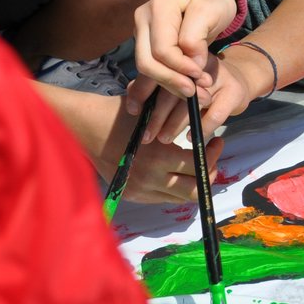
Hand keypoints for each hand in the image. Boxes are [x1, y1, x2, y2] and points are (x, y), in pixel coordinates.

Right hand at [45, 85, 222, 204]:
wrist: (85, 129)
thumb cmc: (122, 113)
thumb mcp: (154, 107)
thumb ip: (180, 112)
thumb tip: (209, 105)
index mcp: (159, 156)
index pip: (199, 167)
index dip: (212, 155)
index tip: (217, 140)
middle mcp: (151, 179)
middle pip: (194, 190)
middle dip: (208, 172)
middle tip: (210, 153)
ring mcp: (140, 191)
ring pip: (180, 197)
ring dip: (193, 180)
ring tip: (196, 160)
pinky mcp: (133, 195)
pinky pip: (163, 197)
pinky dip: (175, 185)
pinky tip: (176, 167)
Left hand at [126, 51, 255, 145]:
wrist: (243, 78)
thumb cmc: (204, 83)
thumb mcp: (181, 79)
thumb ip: (157, 84)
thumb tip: (131, 96)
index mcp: (185, 56)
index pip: (160, 73)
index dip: (144, 92)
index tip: (133, 113)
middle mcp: (201, 62)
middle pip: (175, 88)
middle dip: (158, 114)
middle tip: (147, 135)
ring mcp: (219, 76)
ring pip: (193, 102)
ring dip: (176, 123)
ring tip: (163, 138)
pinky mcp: (234, 92)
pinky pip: (215, 114)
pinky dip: (201, 127)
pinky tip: (191, 136)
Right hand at [132, 0, 237, 98]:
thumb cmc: (212, 2)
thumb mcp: (212, 12)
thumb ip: (197, 38)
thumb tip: (191, 65)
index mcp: (158, 8)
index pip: (162, 49)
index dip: (180, 67)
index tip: (202, 77)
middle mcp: (143, 20)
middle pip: (148, 62)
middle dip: (172, 81)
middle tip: (197, 93)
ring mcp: (141, 33)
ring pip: (148, 69)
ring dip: (171, 85)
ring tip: (196, 94)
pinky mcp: (146, 45)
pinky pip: (152, 69)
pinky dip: (168, 82)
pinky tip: (184, 91)